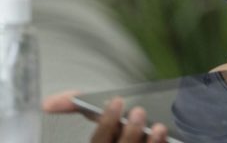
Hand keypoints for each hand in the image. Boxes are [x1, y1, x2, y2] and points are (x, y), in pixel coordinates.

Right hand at [43, 91, 168, 142]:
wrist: (140, 132)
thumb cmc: (116, 129)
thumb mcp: (100, 116)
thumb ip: (76, 104)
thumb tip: (47, 104)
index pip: (97, 142)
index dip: (106, 123)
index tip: (116, 101)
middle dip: (129, 133)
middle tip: (138, 112)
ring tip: (158, 126)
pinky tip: (166, 137)